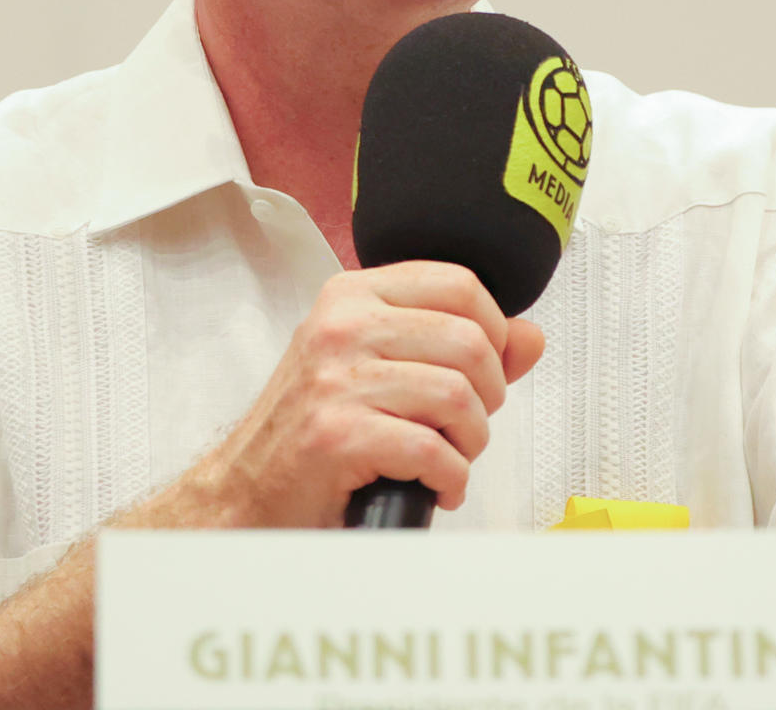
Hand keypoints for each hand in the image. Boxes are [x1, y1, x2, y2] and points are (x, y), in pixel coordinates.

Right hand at [186, 261, 545, 527]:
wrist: (246, 492)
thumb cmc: (310, 430)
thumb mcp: (378, 368)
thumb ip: (456, 347)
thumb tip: (528, 337)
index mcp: (351, 296)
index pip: (459, 285)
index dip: (494, 332)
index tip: (484, 368)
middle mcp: (342, 328)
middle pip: (470, 342)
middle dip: (487, 397)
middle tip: (464, 425)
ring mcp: (337, 381)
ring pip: (459, 397)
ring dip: (470, 444)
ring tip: (448, 458)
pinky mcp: (339, 436)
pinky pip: (435, 452)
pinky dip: (450, 480)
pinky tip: (434, 486)